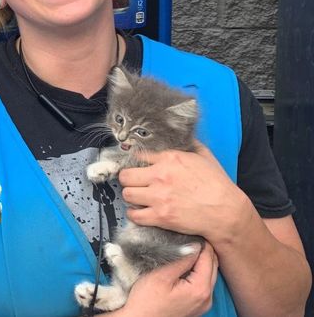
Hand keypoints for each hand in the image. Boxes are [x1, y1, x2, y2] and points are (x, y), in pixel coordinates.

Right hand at [108, 242, 218, 316]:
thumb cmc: (146, 301)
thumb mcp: (161, 275)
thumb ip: (181, 259)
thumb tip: (193, 244)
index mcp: (200, 289)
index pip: (208, 257)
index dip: (200, 241)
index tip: (191, 229)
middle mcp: (207, 298)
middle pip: (212, 265)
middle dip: (203, 249)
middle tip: (189, 234)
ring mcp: (203, 303)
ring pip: (209, 273)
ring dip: (200, 260)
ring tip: (186, 246)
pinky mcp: (197, 305)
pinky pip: (203, 283)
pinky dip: (197, 271)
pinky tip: (185, 264)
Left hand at [118, 142, 251, 242]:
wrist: (226, 212)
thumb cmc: (218, 185)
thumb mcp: (205, 157)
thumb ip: (189, 144)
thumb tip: (181, 135)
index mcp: (170, 159)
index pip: (137, 156)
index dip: (135, 163)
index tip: (136, 168)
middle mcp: (161, 176)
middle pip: (125, 175)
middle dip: (128, 180)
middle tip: (135, 184)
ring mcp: (159, 197)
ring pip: (127, 194)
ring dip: (131, 197)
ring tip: (140, 198)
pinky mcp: (160, 216)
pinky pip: (134, 215)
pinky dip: (135, 215)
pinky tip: (142, 212)